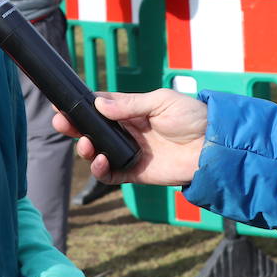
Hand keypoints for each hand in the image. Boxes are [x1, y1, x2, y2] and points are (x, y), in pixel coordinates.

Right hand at [51, 89, 206, 185]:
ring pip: (97, 152)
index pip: (100, 108)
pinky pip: (111, 174)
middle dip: (75, 127)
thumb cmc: (192, 117)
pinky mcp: (136, 172)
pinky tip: (101, 161)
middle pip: (93, 130)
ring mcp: (130, 152)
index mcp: (132, 111)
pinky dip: (101, 170)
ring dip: (86, 149)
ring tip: (88, 145)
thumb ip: (130, 104)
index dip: (81, 107)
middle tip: (62, 123)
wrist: (214, 146)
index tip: (62, 103)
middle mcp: (127, 131)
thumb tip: (99, 104)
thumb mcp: (161, 101)